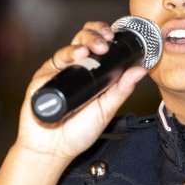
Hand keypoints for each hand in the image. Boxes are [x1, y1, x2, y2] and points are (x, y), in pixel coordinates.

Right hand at [15, 21, 147, 166]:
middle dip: (96, 34)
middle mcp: (74, 68)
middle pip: (83, 39)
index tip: (115, 37)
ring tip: (95, 48)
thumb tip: (140, 70)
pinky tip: (77, 56)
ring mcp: (59, 71)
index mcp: (90, 73)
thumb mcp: (106, 109)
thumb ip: (122, 90)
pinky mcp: (44, 77)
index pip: (97, 45)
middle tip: (106, 41)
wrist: (52, 150)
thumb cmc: (77, 133)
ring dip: (85, 41)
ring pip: (71, 46)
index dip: (105, 35)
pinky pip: (55, 61)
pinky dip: (68, 55)